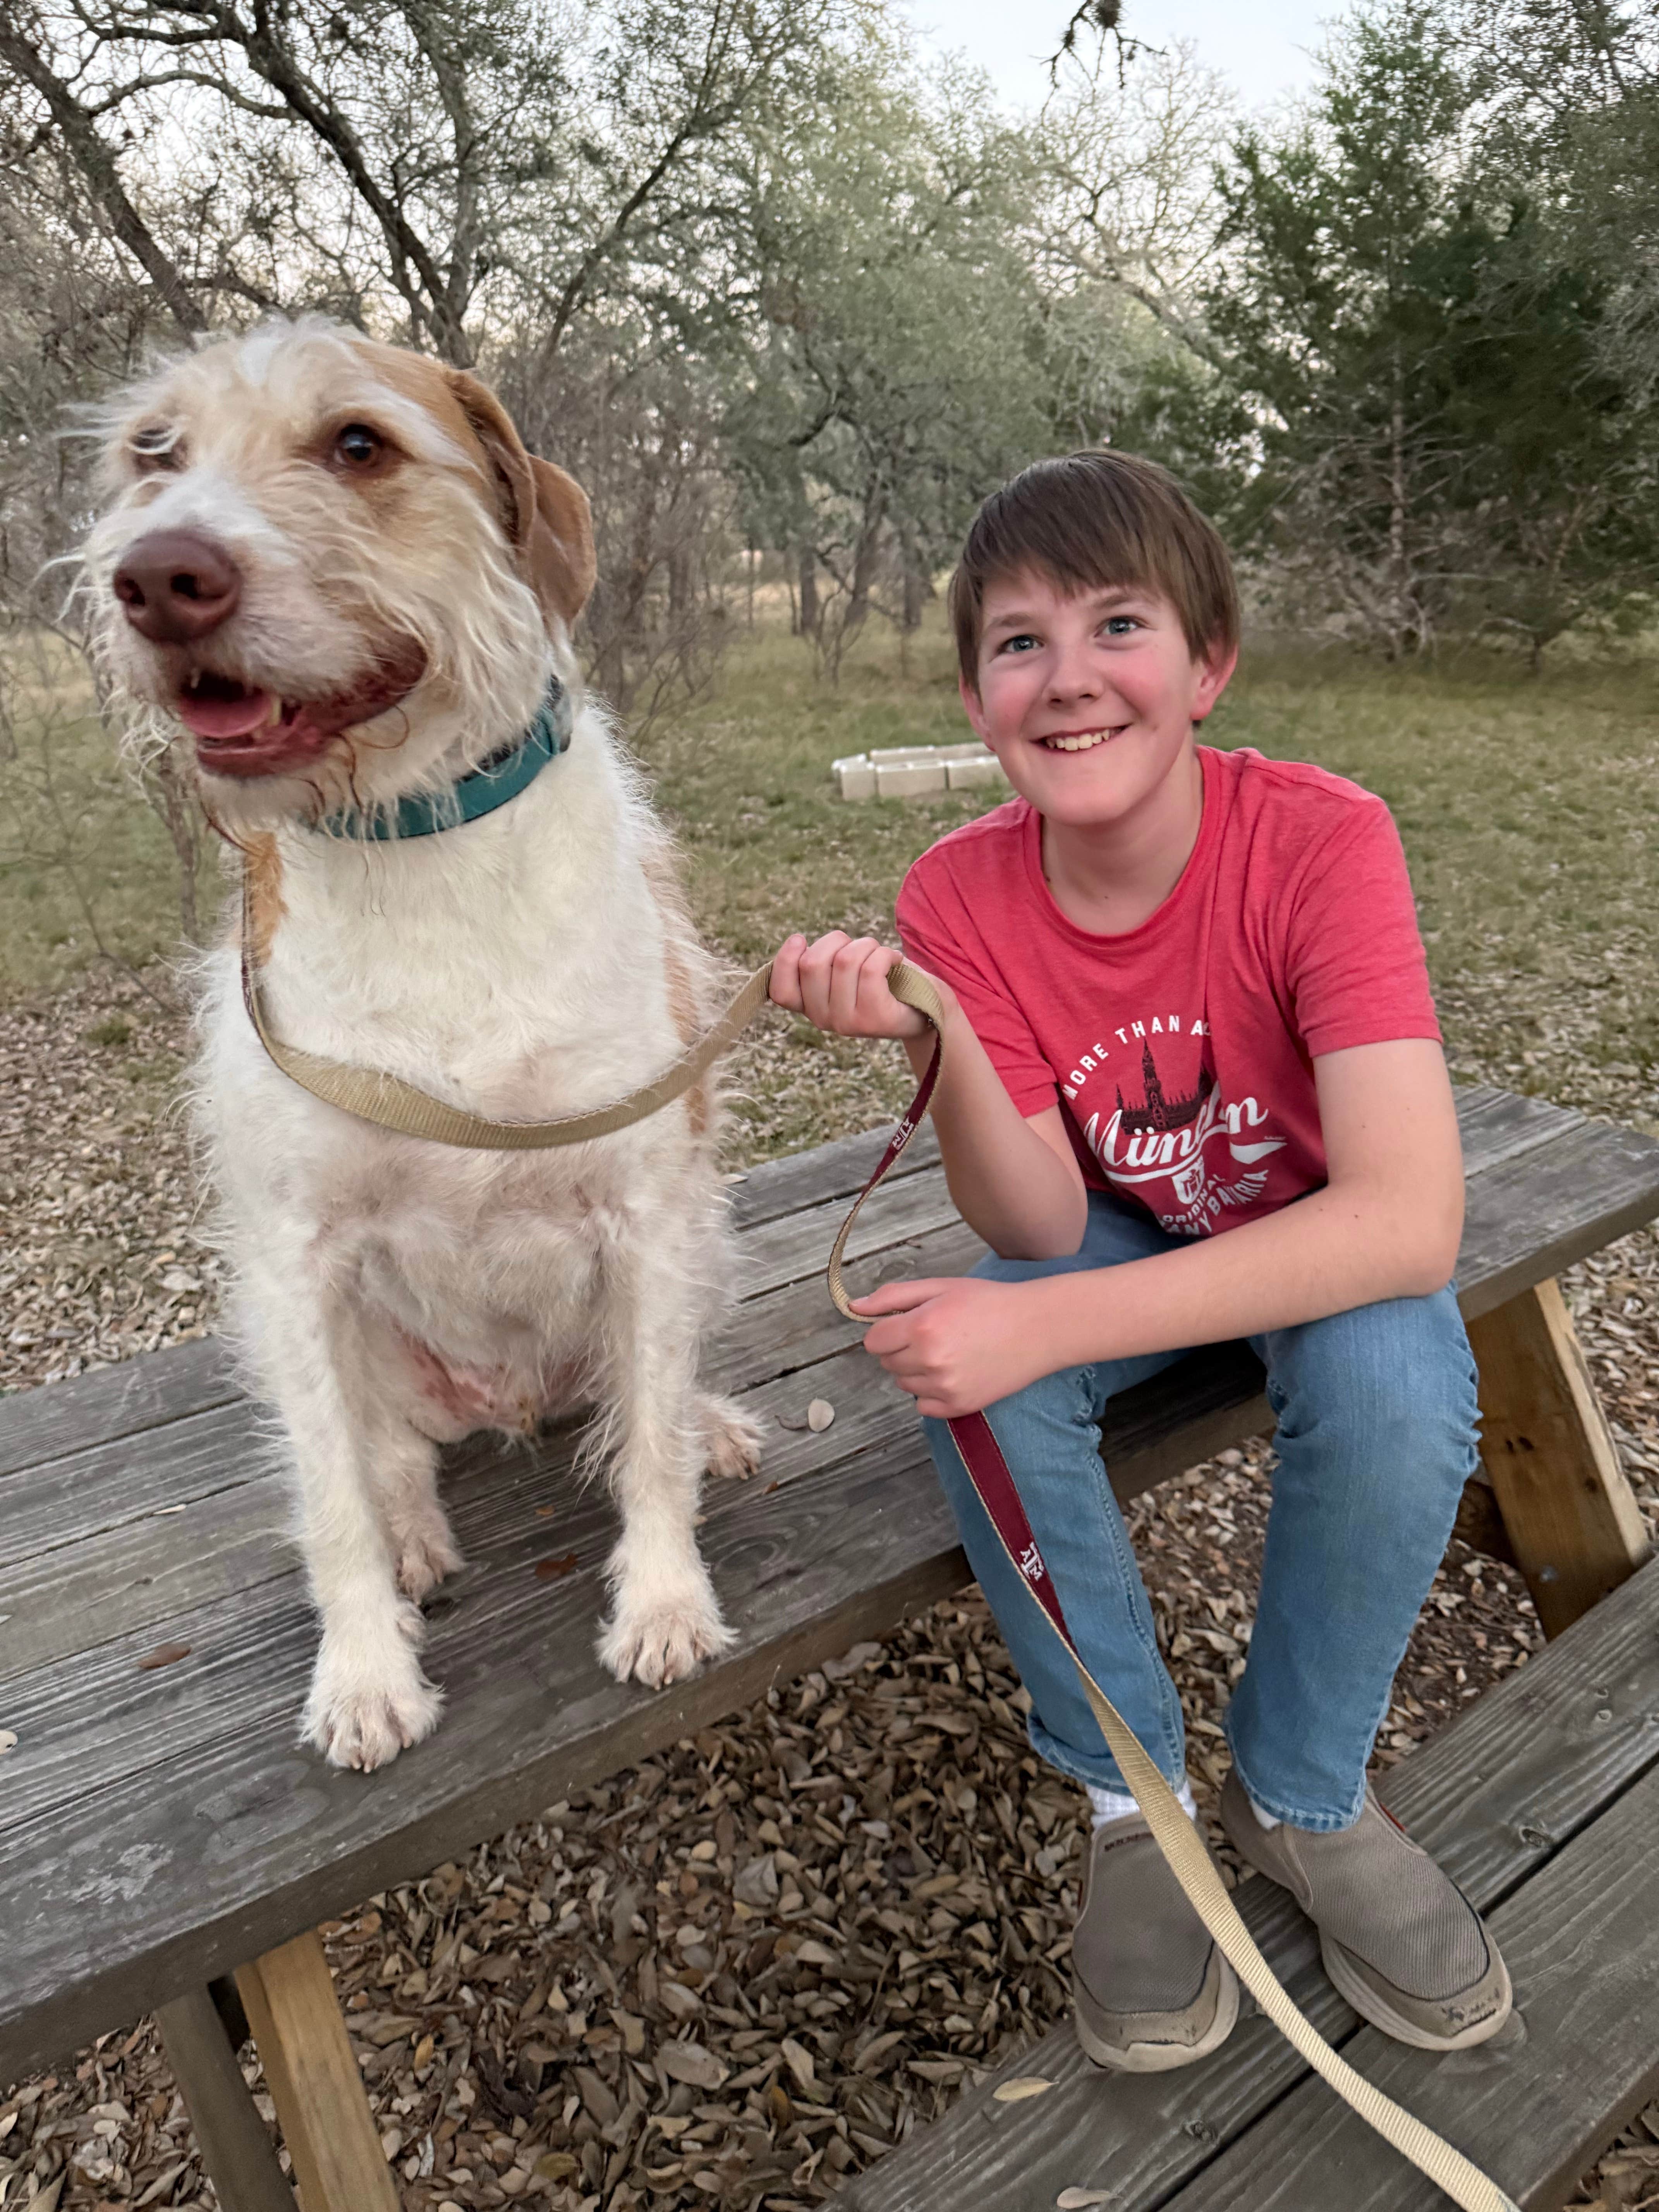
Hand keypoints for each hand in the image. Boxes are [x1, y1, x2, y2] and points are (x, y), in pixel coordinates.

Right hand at [769, 932, 932, 1040]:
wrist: (926, 1006)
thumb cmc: (881, 979)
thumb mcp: (843, 970)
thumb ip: (819, 962)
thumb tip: (796, 943)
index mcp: (810, 1006)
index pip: (779, 990)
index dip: (784, 959)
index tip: (801, 940)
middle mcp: (823, 1019)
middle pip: (812, 963)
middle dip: (837, 940)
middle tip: (858, 947)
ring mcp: (847, 1023)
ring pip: (844, 961)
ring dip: (866, 945)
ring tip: (880, 954)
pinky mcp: (874, 1019)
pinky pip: (871, 968)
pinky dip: (886, 954)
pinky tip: (894, 961)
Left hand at [850, 1276, 1048, 1417]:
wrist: (1037, 1328)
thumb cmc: (990, 1303)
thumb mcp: (940, 1287)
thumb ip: (893, 1297)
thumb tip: (855, 1307)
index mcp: (921, 1327)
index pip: (873, 1341)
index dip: (887, 1330)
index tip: (908, 1324)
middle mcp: (929, 1361)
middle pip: (887, 1362)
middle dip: (902, 1348)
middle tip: (936, 1334)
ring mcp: (944, 1387)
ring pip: (904, 1383)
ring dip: (917, 1369)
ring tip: (950, 1351)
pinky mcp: (959, 1406)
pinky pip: (923, 1406)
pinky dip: (931, 1393)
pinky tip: (956, 1372)